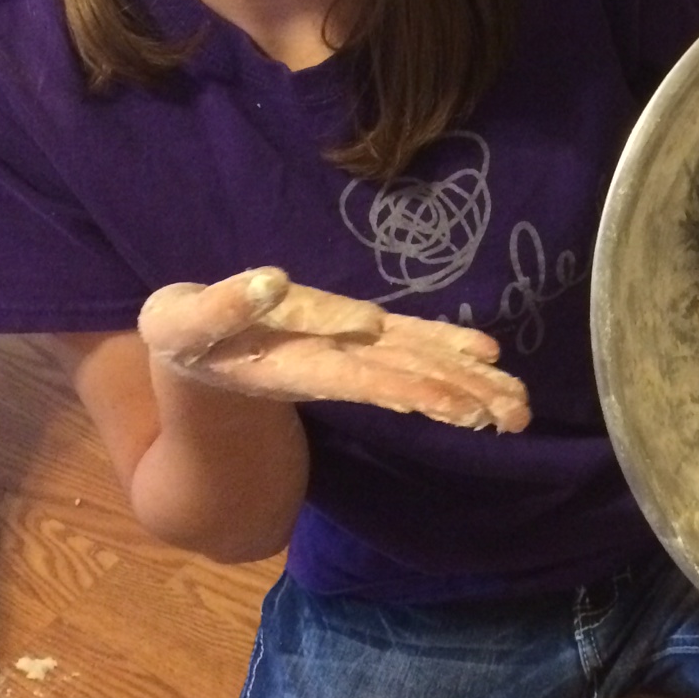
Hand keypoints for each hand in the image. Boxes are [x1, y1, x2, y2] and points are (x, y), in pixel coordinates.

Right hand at [138, 267, 530, 432]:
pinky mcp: (354, 338)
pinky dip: (447, 348)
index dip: (399, 386)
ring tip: (518, 408)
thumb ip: (222, 307)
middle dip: (457, 396)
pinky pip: (408, 345)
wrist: (188, 358)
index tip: (444, 400)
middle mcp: (330, 365)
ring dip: (469, 386)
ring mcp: (347, 354)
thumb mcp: (180, 321)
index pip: (353, 377)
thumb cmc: (180, 336)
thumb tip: (269, 280)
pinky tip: (489, 357)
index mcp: (290, 366)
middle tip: (514, 416)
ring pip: (415, 368)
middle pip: (402, 381)